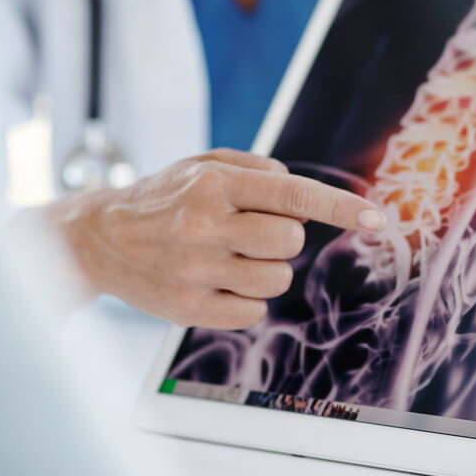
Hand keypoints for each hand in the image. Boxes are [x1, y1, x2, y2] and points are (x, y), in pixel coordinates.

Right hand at [47, 150, 385, 329]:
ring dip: (266, 269)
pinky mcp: (188, 309)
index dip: (341, 208)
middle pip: (290, 241)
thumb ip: (256, 168)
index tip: (377, 217)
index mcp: (212, 185)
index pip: (293, 196)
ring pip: (276, 280)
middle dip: (283, 237)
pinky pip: (252, 312)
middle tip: (251, 230)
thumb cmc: (161, 197)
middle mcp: (203, 226)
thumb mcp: (201, 163)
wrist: (98, 239)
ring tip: (231, 256)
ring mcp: (195, 271)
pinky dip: (246, 299)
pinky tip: (218, 282)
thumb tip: (299, 190)